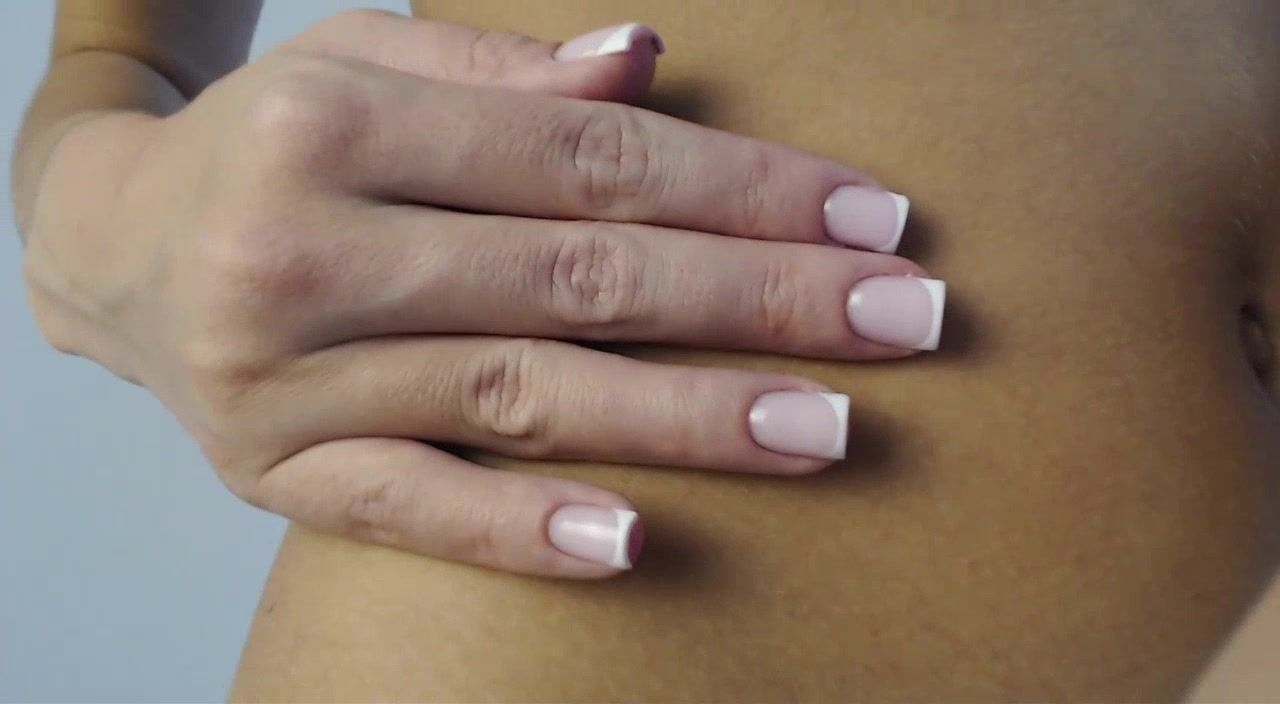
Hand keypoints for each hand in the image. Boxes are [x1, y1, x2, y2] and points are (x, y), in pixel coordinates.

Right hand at [23, 11, 944, 576]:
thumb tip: (650, 62)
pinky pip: (411, 510)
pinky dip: (521, 528)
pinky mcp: (274, 474)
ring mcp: (284, 376)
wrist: (108, 248)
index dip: (743, 188)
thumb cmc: (271, 145)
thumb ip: (505, 71)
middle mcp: (303, 248)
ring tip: (824, 428)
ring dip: (686, 416)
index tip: (872, 218)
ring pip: (522, 394)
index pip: (588, 157)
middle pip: (580, 275)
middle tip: (904, 321)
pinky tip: (633, 543)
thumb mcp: (364, 66)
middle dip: (759, 298)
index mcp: (336, 123)